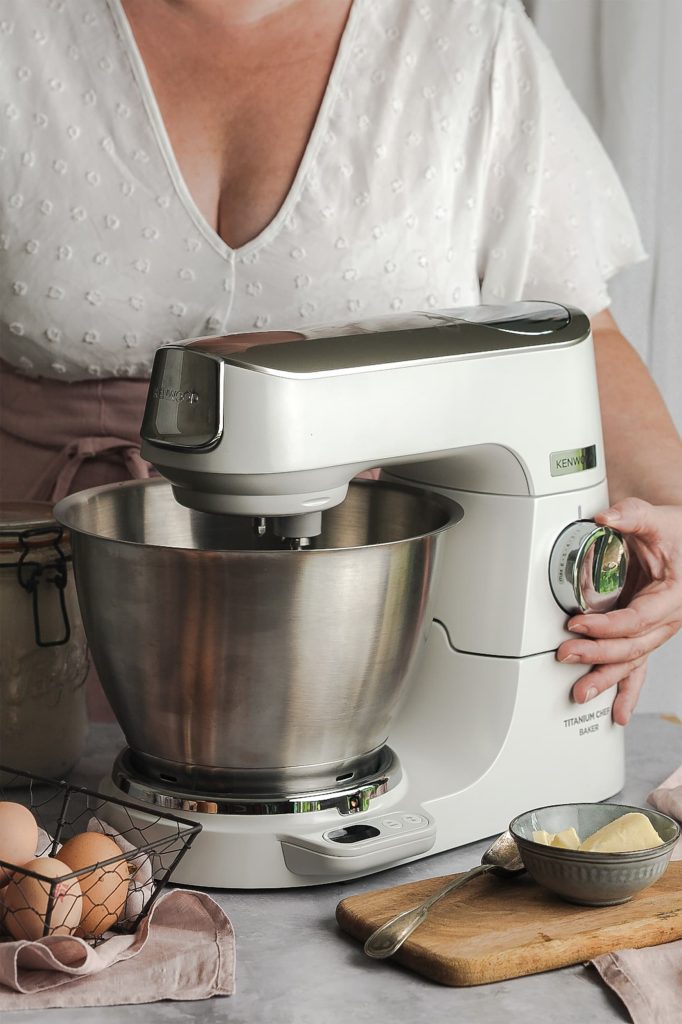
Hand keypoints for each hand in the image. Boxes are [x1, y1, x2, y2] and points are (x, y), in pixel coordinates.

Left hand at [556, 498, 681, 725]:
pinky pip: (638, 665)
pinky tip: (618, 713)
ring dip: (607, 679)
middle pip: (631, 647)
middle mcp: (668, 619)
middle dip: (597, 656)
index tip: (576, 624)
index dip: (605, 626)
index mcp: (673, 597)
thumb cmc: (677, 532)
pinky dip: (627, 689)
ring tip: (581, 694)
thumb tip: (606, 517)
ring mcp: (658, 629)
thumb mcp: (656, 518)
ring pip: (633, 661)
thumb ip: (632, 514)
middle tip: (565, 655)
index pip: (636, 620)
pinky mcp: (648, 631)